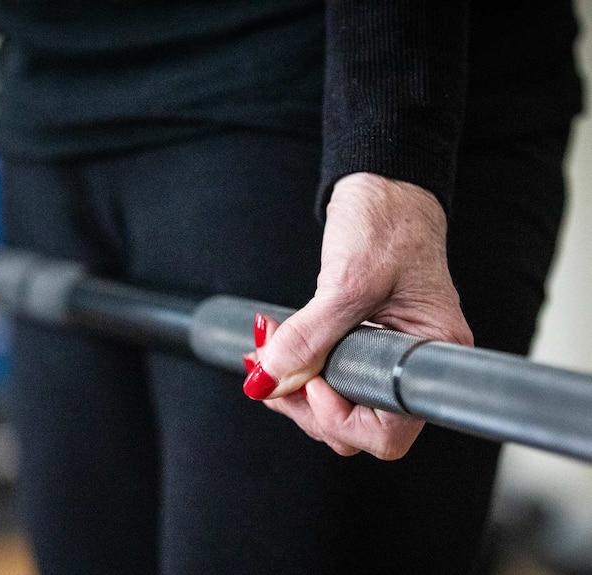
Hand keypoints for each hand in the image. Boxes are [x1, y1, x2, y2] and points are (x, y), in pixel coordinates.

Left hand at [242, 173, 472, 459]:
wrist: (383, 189)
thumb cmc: (387, 223)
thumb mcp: (347, 280)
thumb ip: (309, 335)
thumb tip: (270, 377)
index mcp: (429, 353)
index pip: (390, 429)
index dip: (343, 418)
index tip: (311, 384)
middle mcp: (410, 364)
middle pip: (356, 425)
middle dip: (305, 405)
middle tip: (271, 370)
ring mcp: (385, 357)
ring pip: (337, 406)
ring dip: (294, 387)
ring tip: (266, 353)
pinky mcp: (361, 346)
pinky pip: (328, 379)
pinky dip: (297, 370)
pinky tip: (276, 348)